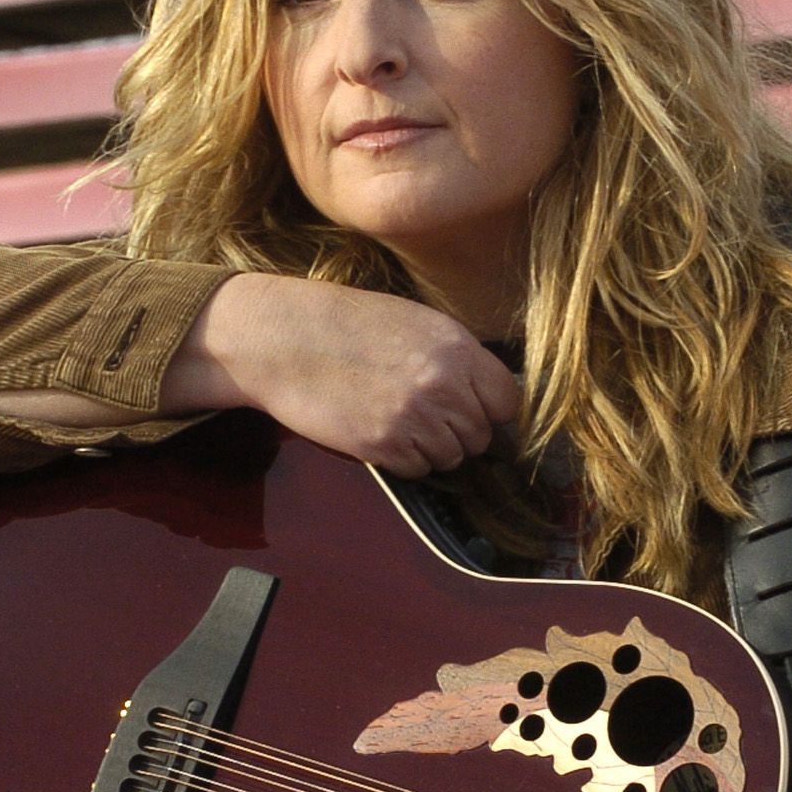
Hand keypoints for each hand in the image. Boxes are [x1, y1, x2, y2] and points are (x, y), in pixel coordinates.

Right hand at [176, 275, 523, 477]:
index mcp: (456, 349)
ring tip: (399, 420)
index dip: (493, 410)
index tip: (476, 410)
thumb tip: (489, 393)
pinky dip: (405, 459)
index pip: (508, 401)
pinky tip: (381, 431)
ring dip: (432, 447)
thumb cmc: (346, 325)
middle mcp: (442, 385)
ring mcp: (413, 418)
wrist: (283, 339)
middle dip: (460, 431)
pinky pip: (417, 469)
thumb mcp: (415, 322)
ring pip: (451, 457)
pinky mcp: (383, 446)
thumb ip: (457, 357)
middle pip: (481, 436)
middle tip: (425, 414)